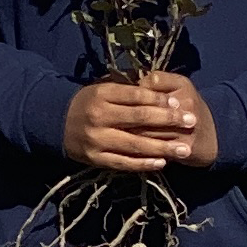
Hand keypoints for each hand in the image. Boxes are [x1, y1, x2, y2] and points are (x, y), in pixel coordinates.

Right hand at [61, 72, 214, 173]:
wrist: (55, 121)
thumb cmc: (89, 102)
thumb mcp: (104, 87)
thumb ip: (128, 87)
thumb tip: (160, 83)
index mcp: (103, 94)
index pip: (137, 96)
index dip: (160, 100)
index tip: (180, 103)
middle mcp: (99, 116)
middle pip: (140, 118)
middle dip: (169, 120)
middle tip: (191, 122)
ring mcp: (97, 139)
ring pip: (135, 144)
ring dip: (163, 147)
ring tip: (185, 149)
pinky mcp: (95, 158)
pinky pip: (124, 162)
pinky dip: (144, 164)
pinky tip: (162, 163)